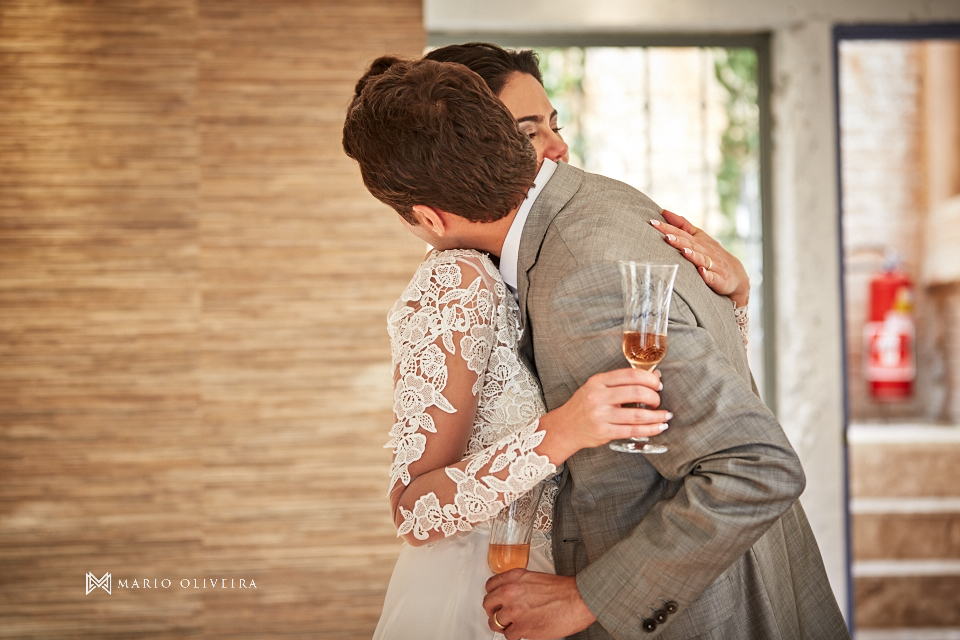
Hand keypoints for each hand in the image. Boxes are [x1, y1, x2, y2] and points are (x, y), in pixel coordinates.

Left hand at [484, 570, 595, 639]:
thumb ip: (520, 585)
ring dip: (503, 625)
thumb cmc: (564, 590)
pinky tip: (522, 632)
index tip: (496, 600)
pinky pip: (508, 636)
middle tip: (499, 615)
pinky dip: (514, 635)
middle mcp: (510, 592)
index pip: (490, 585)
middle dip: (493, 611)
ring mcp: (514, 610)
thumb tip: (513, 596)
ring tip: (512, 626)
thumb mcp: (535, 578)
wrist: (579, 599)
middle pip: (488, 604)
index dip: (492, 595)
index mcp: (514, 577)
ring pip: (494, 622)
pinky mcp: (522, 627)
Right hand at [541, 368, 669, 459]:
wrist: (565, 427)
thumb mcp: (598, 387)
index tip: (658, 384)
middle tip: (658, 401)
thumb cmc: (584, 406)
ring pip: (637, 415)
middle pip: (636, 392)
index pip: (630, 375)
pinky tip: (658, 427)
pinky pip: (632, 431)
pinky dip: (650, 429)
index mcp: (598, 381)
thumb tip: (654, 375)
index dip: (649, 379)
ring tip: (665, 416)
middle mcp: (598, 396)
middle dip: (654, 397)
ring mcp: (600, 415)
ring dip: (656, 416)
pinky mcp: (604, 432)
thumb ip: (622, 382)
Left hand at [653, 210, 749, 308]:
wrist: (736, 275)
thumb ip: (682, 225)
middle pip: (690, 245)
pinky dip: (708, 275)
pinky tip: (701, 273)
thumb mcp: (699, 237)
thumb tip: (664, 212)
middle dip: (678, 241)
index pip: (681, 233)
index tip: (653, 223)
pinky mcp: (719, 279)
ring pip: (702, 259)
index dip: (668, 228)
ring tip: (684, 251)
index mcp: (698, 241)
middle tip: (666, 236)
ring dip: (693, 255)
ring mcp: (713, 265)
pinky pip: (713, 277)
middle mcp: (705, 251)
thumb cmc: (712, 254)